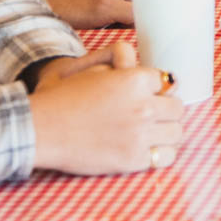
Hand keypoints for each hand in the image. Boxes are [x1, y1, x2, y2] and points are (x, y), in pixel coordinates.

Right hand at [29, 42, 183, 174]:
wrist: (42, 129)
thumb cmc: (65, 97)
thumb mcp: (94, 68)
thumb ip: (123, 61)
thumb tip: (146, 67)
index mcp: (135, 80)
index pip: (167, 81)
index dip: (158, 88)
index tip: (151, 94)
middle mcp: (143, 107)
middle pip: (178, 108)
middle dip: (166, 110)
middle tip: (152, 114)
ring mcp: (140, 135)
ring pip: (177, 132)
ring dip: (167, 131)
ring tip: (153, 133)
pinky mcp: (134, 160)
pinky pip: (167, 157)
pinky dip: (161, 153)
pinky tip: (149, 149)